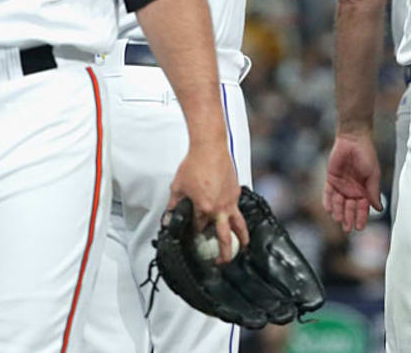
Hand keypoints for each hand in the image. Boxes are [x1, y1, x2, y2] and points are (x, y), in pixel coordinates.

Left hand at [170, 145, 249, 262]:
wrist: (210, 147)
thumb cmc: (193, 164)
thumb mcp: (177, 187)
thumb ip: (173, 206)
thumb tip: (168, 221)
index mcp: (204, 208)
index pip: (199, 229)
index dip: (195, 234)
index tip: (194, 238)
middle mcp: (219, 209)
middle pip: (224, 237)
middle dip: (223, 253)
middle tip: (222, 263)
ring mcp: (230, 201)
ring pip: (239, 226)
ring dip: (241, 239)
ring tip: (242, 249)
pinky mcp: (236, 192)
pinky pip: (238, 210)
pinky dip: (238, 218)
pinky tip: (238, 221)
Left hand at [322, 132, 381, 231]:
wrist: (353, 139)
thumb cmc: (366, 155)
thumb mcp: (373, 174)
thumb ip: (374, 191)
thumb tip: (379, 208)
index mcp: (364, 190)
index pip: (363, 208)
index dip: (361, 217)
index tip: (360, 227)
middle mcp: (352, 190)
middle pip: (350, 208)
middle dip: (349, 218)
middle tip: (348, 228)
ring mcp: (341, 185)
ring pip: (339, 203)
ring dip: (339, 212)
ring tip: (339, 219)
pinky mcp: (331, 179)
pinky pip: (328, 193)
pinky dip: (328, 201)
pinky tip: (329, 209)